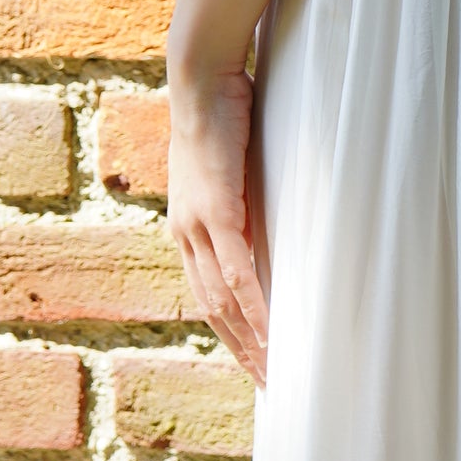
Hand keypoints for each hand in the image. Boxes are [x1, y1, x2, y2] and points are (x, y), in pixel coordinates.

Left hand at [166, 65, 269, 386]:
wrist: (202, 78)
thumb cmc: (224, 115)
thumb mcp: (233, 169)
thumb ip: (246, 201)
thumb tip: (272, 221)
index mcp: (185, 227)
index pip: (206, 293)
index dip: (229, 331)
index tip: (254, 360)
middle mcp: (184, 234)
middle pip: (211, 309)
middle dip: (241, 350)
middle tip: (269, 383)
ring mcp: (197, 225)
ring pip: (222, 300)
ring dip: (250, 339)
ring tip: (275, 370)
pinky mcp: (217, 211)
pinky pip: (237, 272)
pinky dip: (255, 306)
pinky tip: (271, 332)